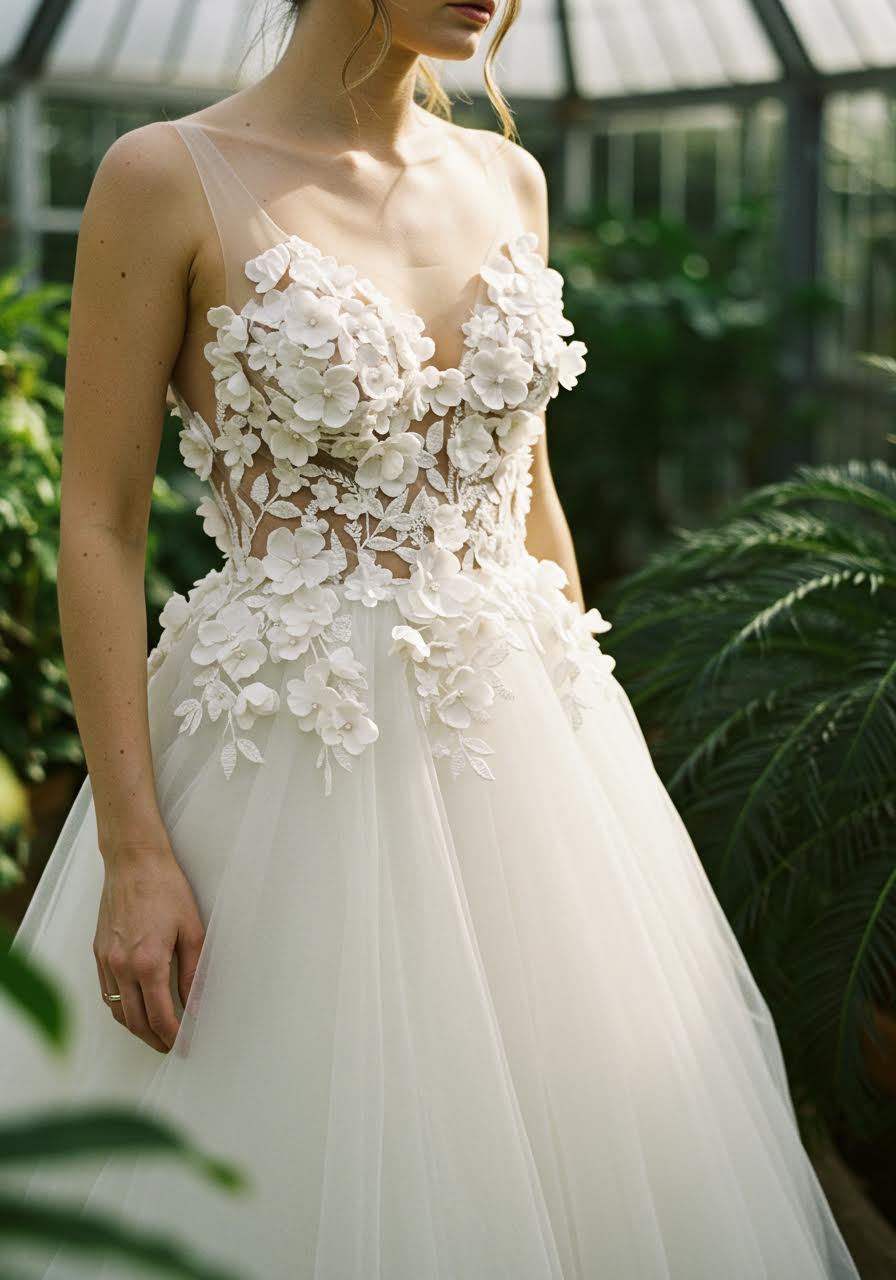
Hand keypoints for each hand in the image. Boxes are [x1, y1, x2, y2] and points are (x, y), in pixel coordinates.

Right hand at [93, 837, 205, 1053]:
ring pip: (117, 1010)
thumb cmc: (166, 889)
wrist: (134, 861)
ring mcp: (106, 960)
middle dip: (154, 1039)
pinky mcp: (98, 951)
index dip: (174, 1036)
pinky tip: (135, 1006)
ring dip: (135, 1027)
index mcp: (148, 963)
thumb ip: (194, 972)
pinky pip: (106, 992)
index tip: (186, 1045)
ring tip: (155, 1032)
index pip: (160, 1017)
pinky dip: (120, 1007)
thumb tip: (197, 1005)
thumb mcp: (192, 930)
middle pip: (135, 1021)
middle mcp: (122, 966)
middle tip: (172, 1046)